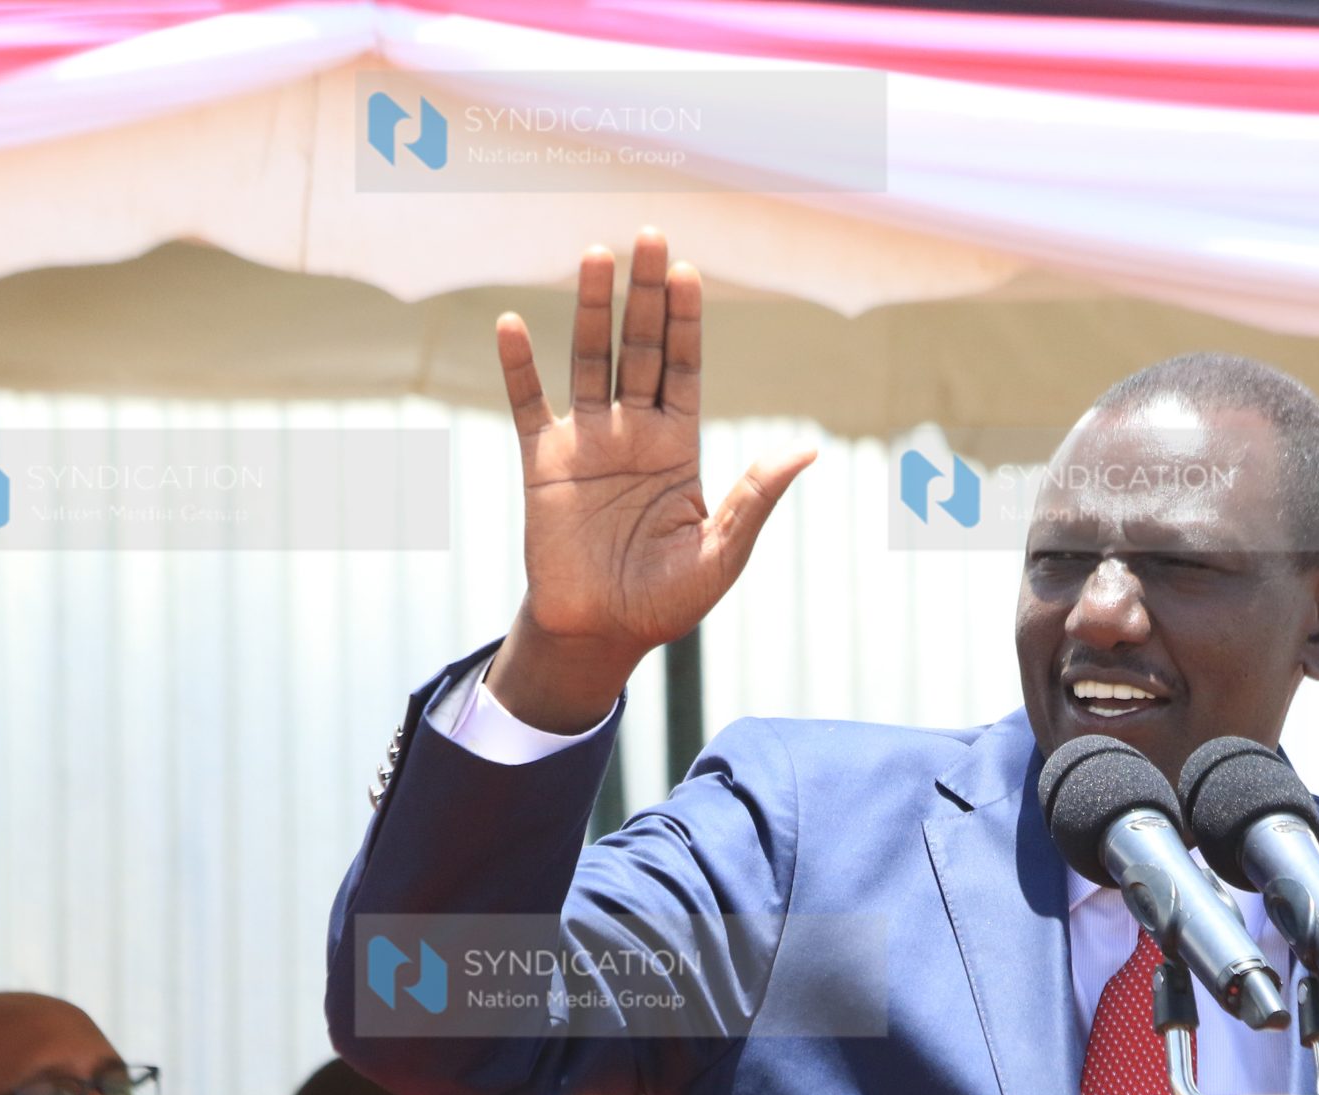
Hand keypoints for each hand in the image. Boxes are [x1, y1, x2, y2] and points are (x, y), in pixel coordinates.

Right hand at [484, 227, 816, 731]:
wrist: (601, 635)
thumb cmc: (667, 602)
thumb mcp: (722, 554)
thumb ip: (755, 499)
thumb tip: (805, 452)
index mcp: (679, 446)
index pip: (684, 368)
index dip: (685, 321)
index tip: (688, 272)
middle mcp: (634, 432)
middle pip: (640, 348)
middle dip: (645, 294)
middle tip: (650, 234)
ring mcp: (587, 444)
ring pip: (590, 362)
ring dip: (592, 310)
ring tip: (596, 254)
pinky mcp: (544, 465)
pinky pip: (528, 406)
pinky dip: (519, 367)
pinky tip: (513, 323)